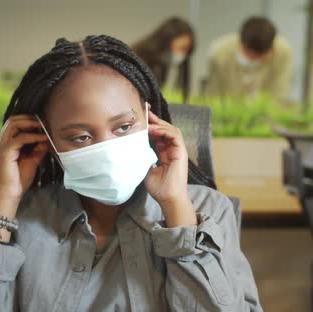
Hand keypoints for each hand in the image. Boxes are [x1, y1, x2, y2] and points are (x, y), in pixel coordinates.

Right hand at [0, 115, 48, 217]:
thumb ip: (38, 149)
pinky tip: (42, 138)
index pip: (14, 124)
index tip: (43, 123)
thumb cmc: (18, 180)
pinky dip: (32, 136)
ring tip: (43, 126)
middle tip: (43, 120)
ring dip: (30, 123)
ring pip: (13, 124)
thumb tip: (47, 140)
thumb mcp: (32, 161)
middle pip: (13, 120)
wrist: (9, 194)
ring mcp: (1, 146)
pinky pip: (19, 138)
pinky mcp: (5, 153)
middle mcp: (1, 143)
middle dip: (29, 118)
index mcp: (6, 144)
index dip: (28, 121)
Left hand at [144, 111, 195, 226]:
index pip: (158, 135)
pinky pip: (175, 136)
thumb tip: (131, 150)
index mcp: (165, 153)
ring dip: (159, 124)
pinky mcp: (181, 152)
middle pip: (165, 129)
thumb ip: (142, 158)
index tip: (140, 118)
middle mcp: (172, 149)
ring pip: (171, 130)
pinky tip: (154, 130)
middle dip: (155, 120)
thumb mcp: (145, 169)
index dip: (150, 126)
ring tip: (148, 122)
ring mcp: (178, 150)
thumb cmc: (159, 188)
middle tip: (144, 111)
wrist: (168, 199)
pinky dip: (165, 131)